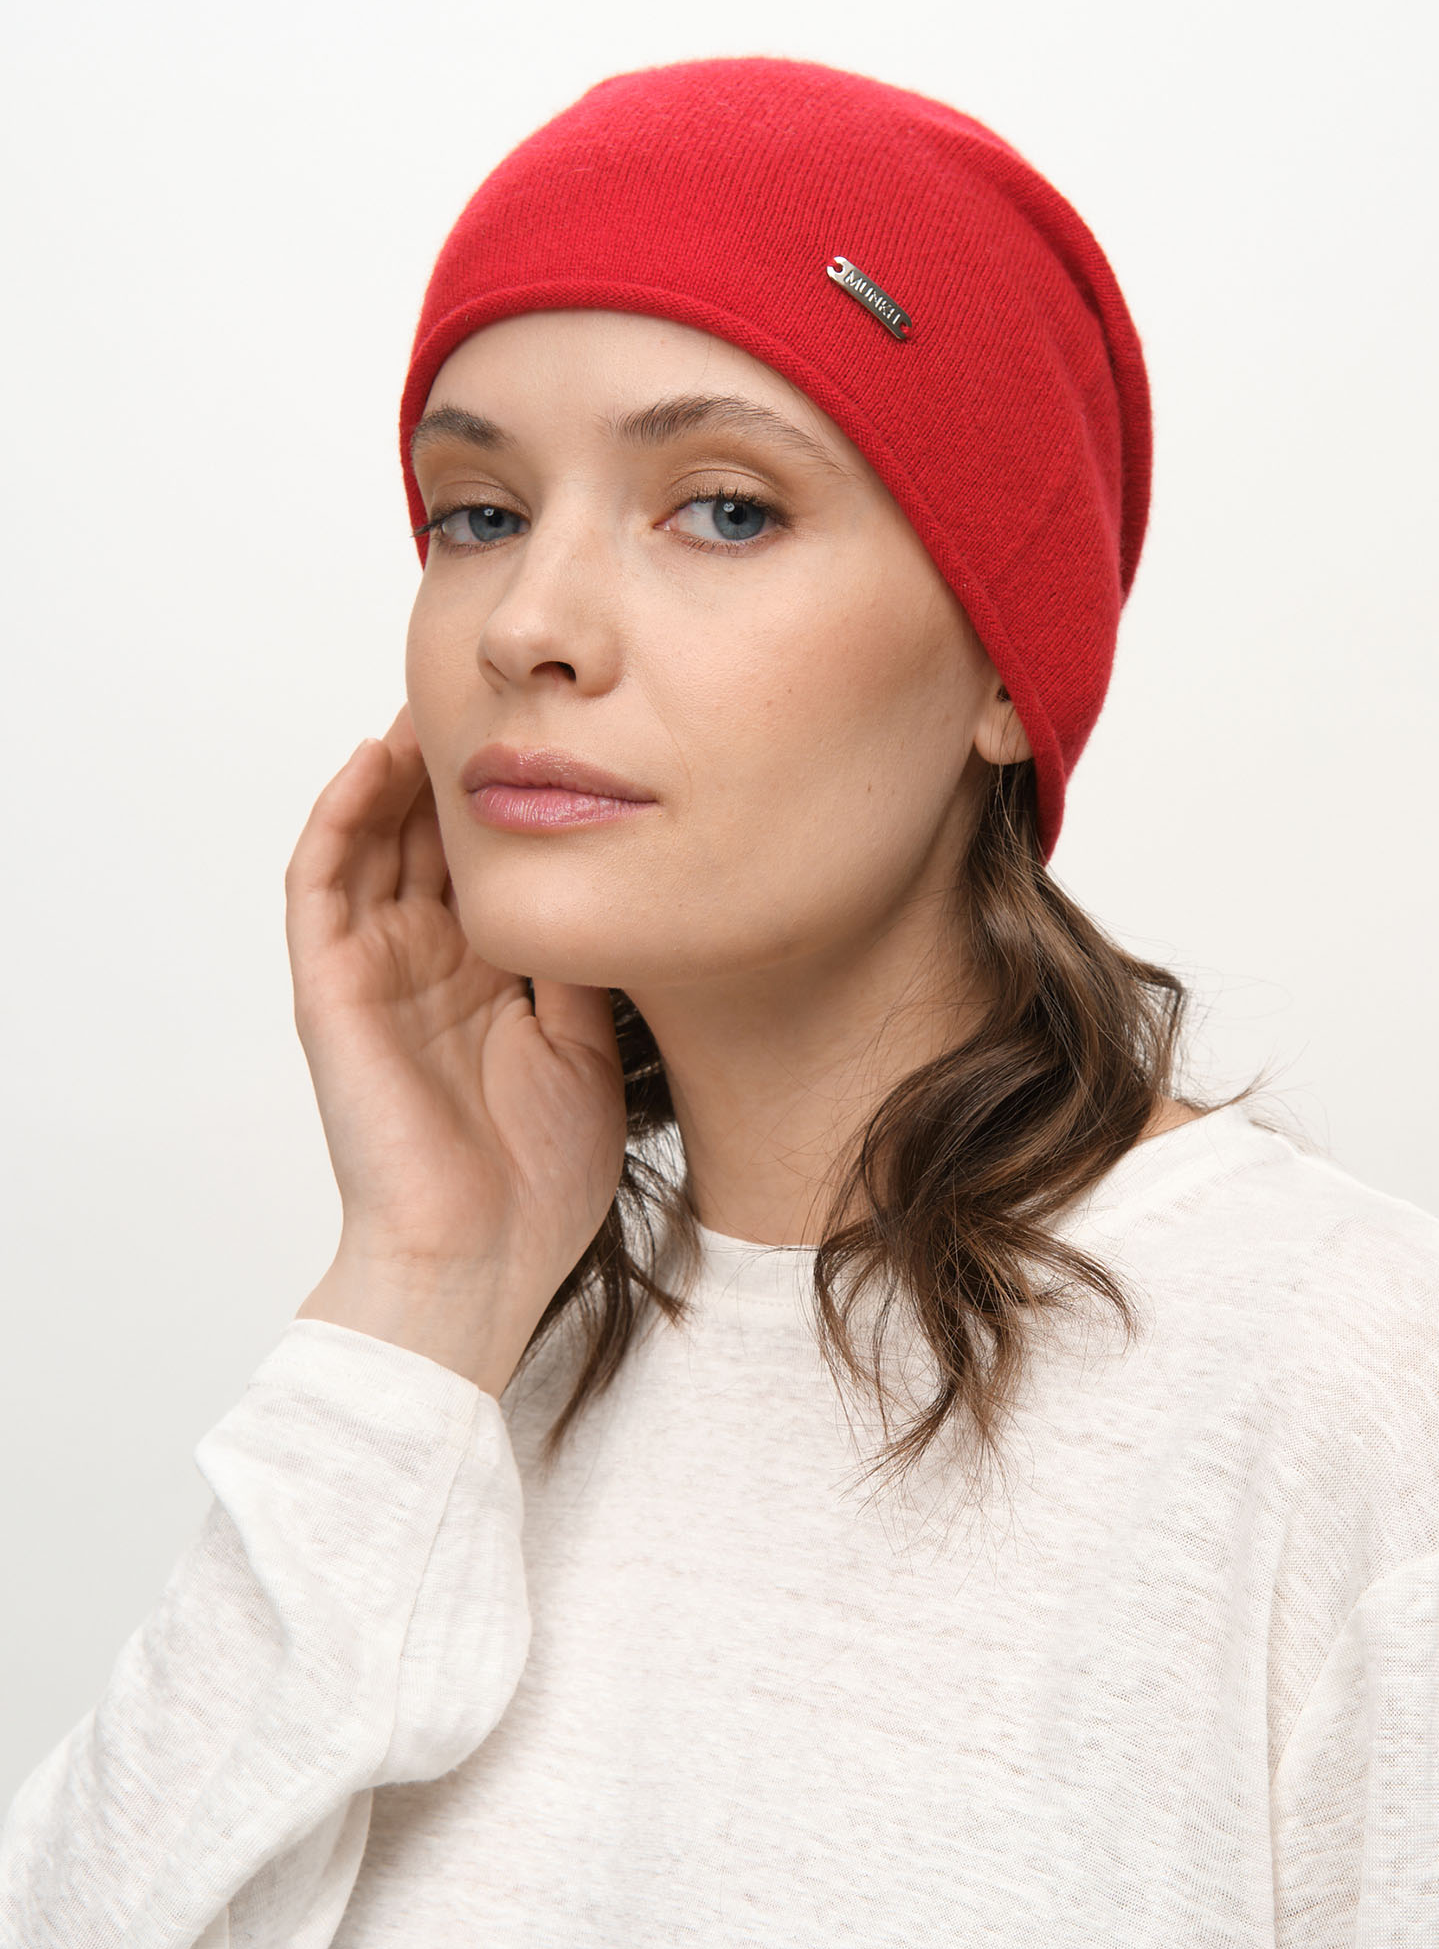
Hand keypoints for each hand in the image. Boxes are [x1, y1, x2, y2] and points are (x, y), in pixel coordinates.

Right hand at [283, 704, 627, 1394]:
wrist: (479, 1258)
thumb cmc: (535, 1180)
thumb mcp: (588, 1049)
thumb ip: (585, 968)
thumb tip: (608, 888)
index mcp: (483, 981)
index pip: (484, 866)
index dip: (508, 799)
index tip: (553, 734)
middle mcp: (423, 965)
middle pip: (426, 839)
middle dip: (452, 767)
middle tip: (488, 690)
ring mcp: (372, 973)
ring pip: (370, 842)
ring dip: (392, 769)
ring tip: (430, 698)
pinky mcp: (329, 989)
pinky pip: (320, 883)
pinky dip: (339, 815)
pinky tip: (372, 759)